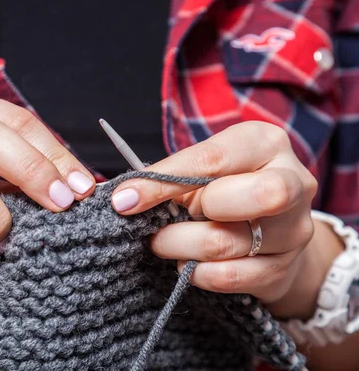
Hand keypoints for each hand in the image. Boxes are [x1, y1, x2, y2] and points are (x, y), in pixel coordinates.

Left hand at [110, 121, 322, 307]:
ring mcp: (295, 228)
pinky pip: (231, 276)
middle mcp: (292, 181)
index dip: (163, 181)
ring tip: (166, 244)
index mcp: (265, 143)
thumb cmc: (223, 189)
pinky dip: (198, 273)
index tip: (125, 200)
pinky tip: (188, 265)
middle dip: (191, 213)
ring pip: (228, 242)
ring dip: (181, 248)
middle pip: (250, 197)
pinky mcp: (284, 268)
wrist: (265, 229)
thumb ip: (168, 178)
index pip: (212, 160)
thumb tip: (125, 198)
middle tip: (160, 227)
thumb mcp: (199, 172)